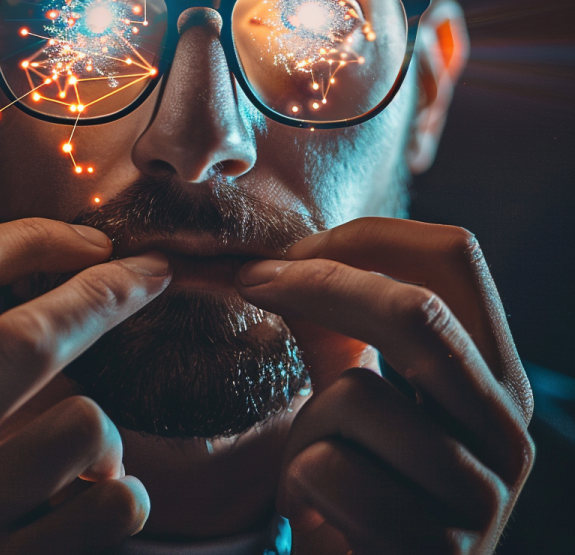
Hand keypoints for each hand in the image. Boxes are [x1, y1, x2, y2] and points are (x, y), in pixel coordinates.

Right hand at [0, 218, 170, 553]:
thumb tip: (87, 266)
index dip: (34, 237)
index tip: (96, 242)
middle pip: (24, 336)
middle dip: (106, 294)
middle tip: (154, 274)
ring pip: (85, 424)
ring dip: (109, 436)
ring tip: (81, 469)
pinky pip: (116, 499)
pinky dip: (124, 496)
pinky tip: (84, 518)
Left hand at [237, 217, 533, 554]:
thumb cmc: (358, 481)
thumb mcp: (356, 391)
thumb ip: (341, 326)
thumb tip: (282, 256)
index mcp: (492, 373)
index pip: (453, 257)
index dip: (366, 236)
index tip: (291, 252)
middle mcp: (506, 427)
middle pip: (417, 311)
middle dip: (319, 286)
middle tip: (253, 280)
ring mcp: (481, 495)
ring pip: (357, 396)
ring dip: (306, 424)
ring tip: (317, 464)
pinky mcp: (438, 550)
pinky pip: (331, 471)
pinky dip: (301, 481)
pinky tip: (322, 511)